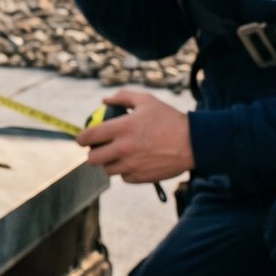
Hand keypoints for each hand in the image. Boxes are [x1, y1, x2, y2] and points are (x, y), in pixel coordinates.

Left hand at [75, 89, 192, 183]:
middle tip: (100, 149)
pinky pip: (124, 177)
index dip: (81, 139)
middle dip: (93, 153)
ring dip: (109, 163)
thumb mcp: (147, 101)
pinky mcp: (140, 178)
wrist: (193, 143)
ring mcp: (131, 165)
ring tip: (119, 155)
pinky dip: (126, 171)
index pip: (88, 137)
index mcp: (122, 128)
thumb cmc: (169, 119)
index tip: (83, 139)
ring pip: (107, 169)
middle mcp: (123, 149)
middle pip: (92, 159)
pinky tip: (135, 162)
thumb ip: (123, 97)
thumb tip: (104, 100)